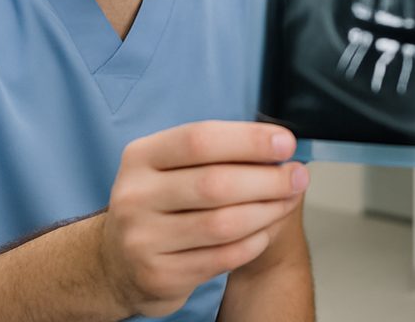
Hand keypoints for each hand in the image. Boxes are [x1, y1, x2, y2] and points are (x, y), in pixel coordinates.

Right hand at [98, 120, 309, 317]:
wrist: (118, 263)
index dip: (249, 140)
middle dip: (268, 178)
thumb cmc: (162, 204)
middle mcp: (135, 196)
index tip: (286, 143)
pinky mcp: (159, 275)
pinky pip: (222, 257)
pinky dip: (253, 242)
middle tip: (297, 176)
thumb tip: (278, 147)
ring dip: (267, 211)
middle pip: (215, 183)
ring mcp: (143, 239)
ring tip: (287, 201)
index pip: (200, 139)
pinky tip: (265, 230)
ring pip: (223, 224)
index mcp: (141, 157)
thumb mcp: (172, 167)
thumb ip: (218, 153)